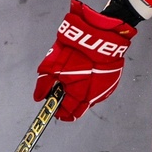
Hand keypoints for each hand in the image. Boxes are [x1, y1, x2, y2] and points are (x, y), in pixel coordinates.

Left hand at [35, 0, 136, 121]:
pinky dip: (92, 85)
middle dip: (70, 101)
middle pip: (79, 107)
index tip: (54, 106)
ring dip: (82, 92)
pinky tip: (88, 73)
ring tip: (76, 77)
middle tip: (63, 88)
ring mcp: (105, 89)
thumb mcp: (51, 67)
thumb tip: (39, 96)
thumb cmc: (77, 51)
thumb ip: (44, 85)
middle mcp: (94, 97)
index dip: (59, 111)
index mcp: (78, 96)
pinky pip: (99, 89)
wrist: (99, 37)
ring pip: (90, 98)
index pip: (67, 114)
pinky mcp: (112, 81)